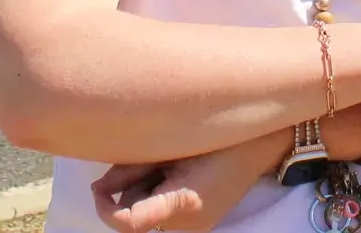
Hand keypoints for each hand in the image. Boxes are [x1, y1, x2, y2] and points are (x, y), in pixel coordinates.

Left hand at [90, 130, 287, 232]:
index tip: (97, 189)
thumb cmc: (216, 136)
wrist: (262, 141)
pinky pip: (164, 212)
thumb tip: (100, 188)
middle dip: (130, 190)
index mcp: (183, 202)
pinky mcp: (199, 221)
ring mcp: (196, 226)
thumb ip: (132, 169)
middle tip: (150, 161)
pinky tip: (174, 172)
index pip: (128, 222)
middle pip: (136, 217)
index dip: (104, 208)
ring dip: (145, 190)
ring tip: (168, 162)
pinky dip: (159, 194)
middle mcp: (189, 224)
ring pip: (149, 214)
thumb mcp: (168, 146)